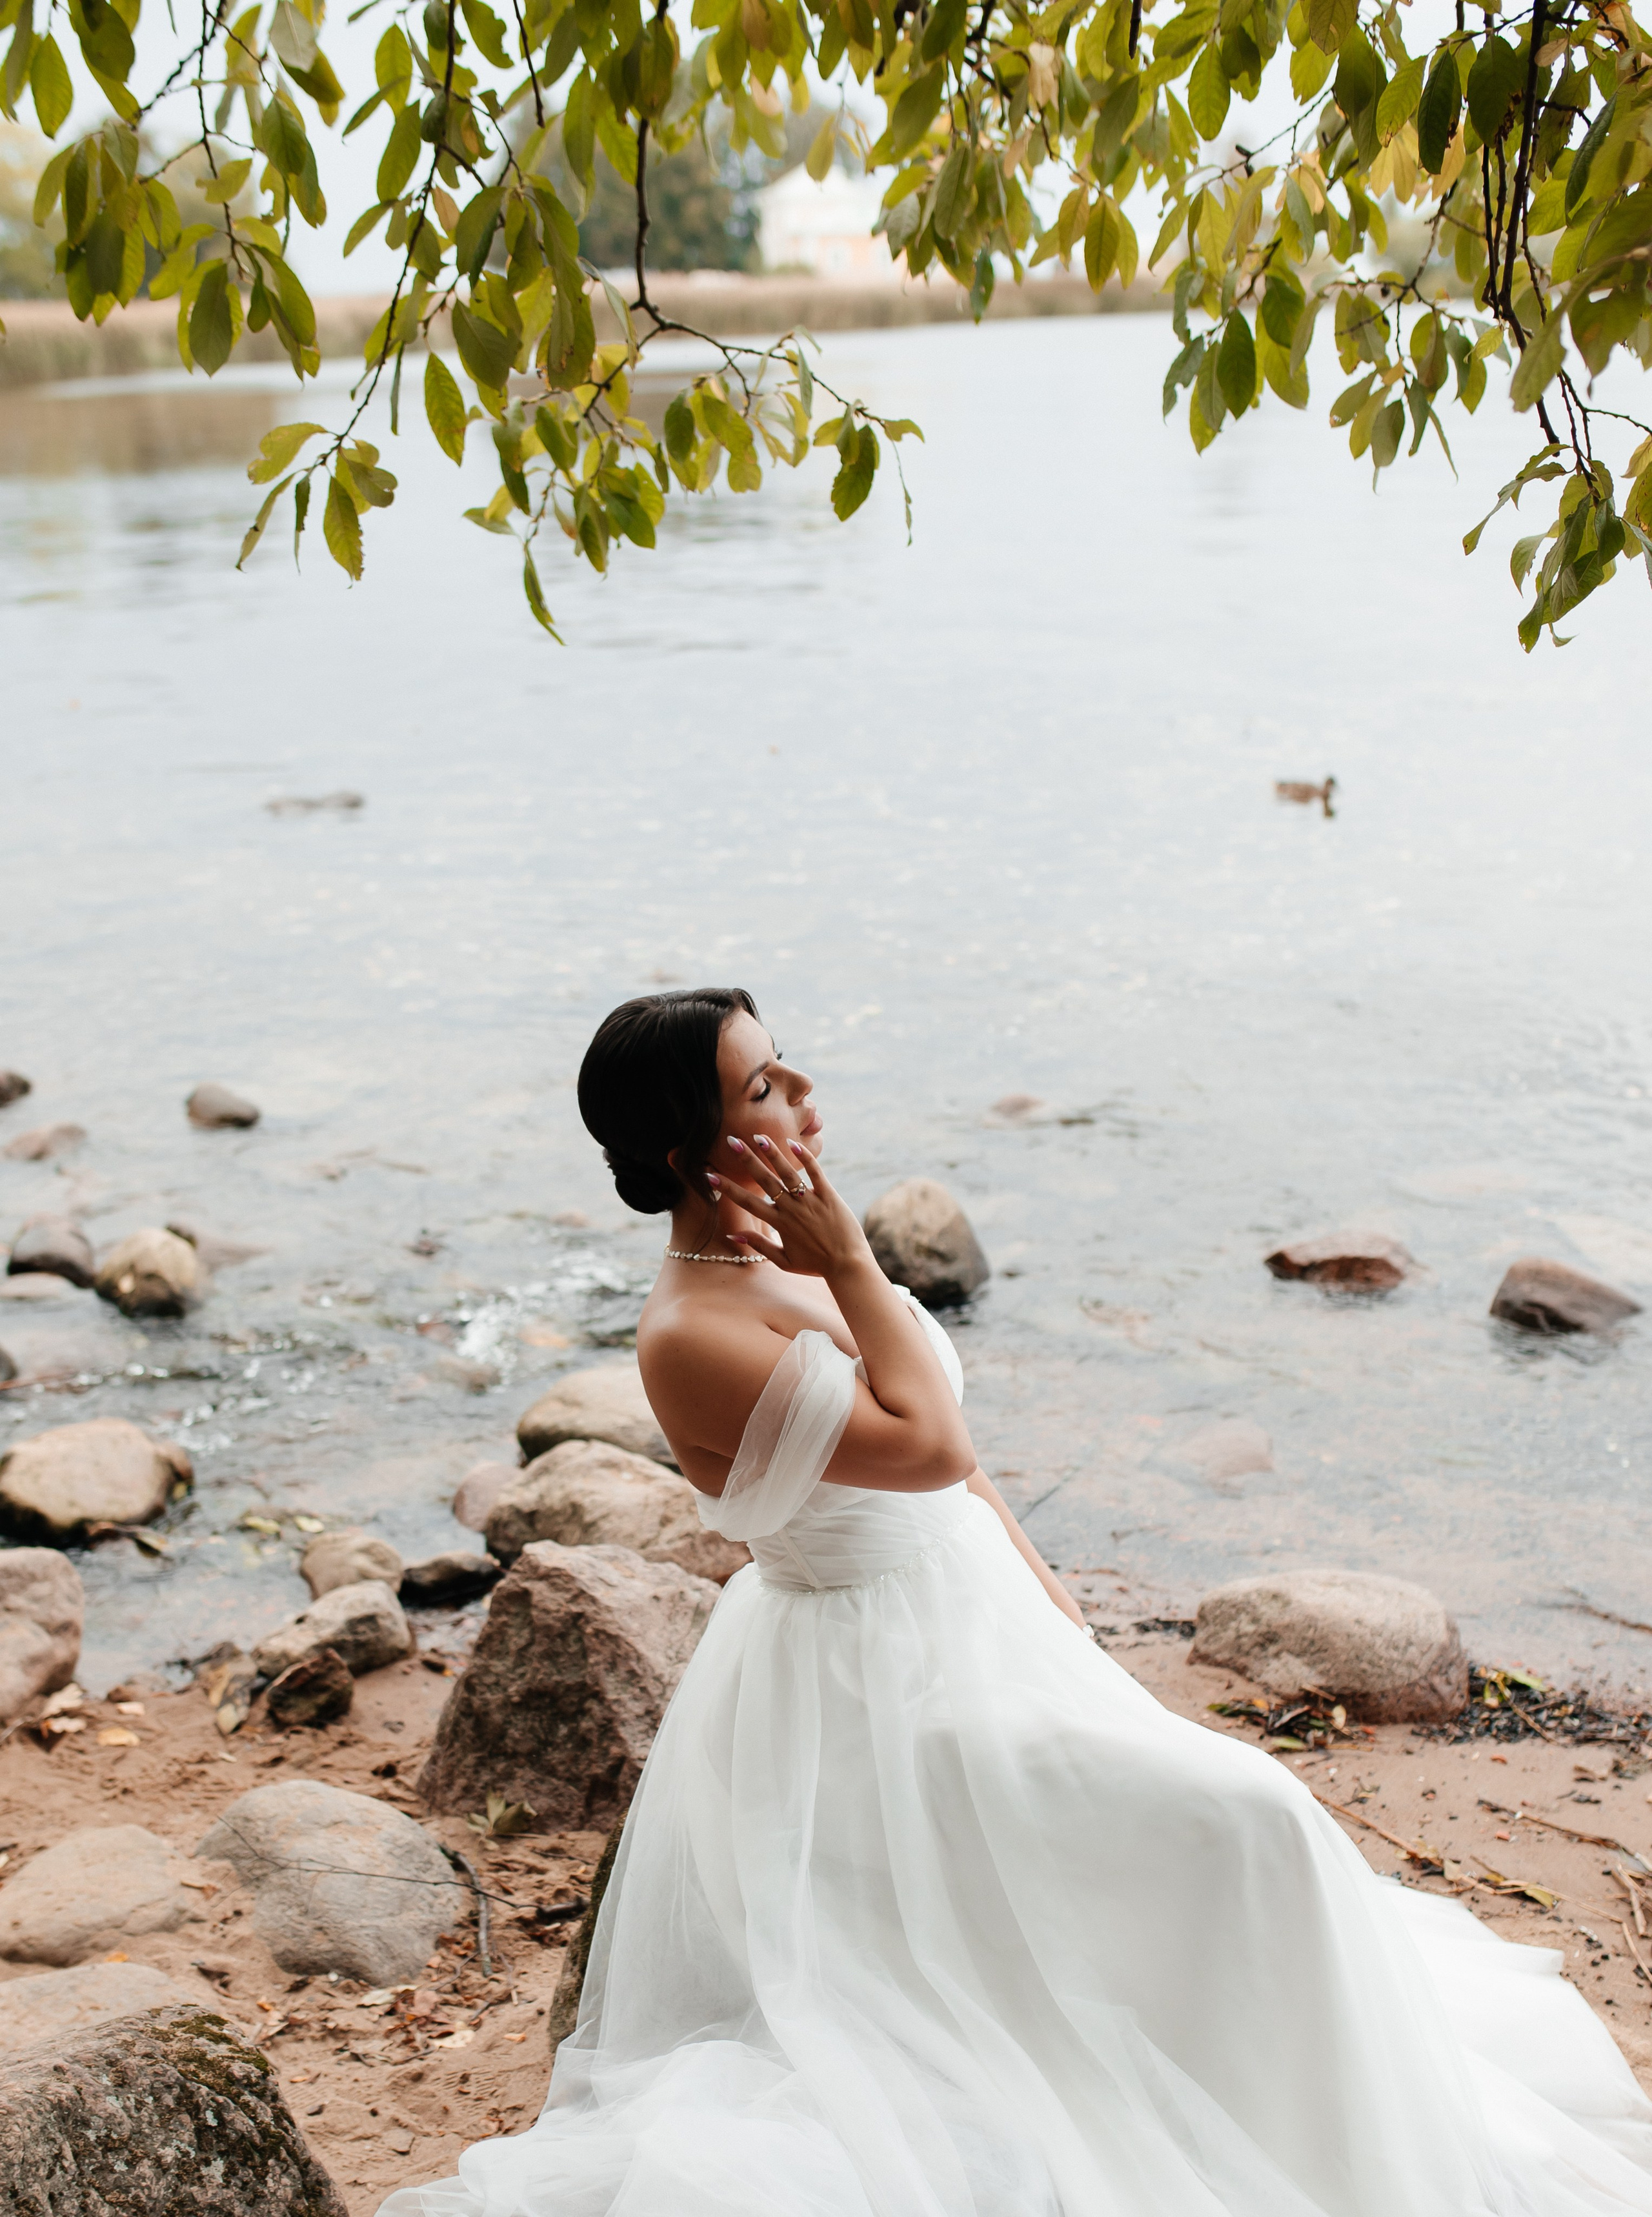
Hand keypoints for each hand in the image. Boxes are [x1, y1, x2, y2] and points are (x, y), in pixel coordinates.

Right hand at [711, 1138, 872, 1279]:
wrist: (847, 1265)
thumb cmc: (815, 1264)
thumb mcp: (784, 1261)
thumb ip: (759, 1245)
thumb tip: (733, 1234)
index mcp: (779, 1224)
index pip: (747, 1202)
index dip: (727, 1188)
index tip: (710, 1175)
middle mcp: (791, 1210)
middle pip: (764, 1181)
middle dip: (746, 1160)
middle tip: (732, 1141)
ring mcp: (810, 1202)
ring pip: (787, 1173)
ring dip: (772, 1154)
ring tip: (758, 1136)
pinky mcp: (829, 1196)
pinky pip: (815, 1173)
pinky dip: (805, 1158)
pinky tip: (792, 1143)